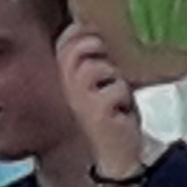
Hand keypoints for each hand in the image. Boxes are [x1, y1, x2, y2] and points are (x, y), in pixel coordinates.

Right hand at [59, 26, 144, 177]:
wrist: (116, 155)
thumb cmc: (113, 117)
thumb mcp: (104, 82)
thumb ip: (100, 59)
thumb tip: (106, 32)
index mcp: (68, 79)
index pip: (63, 44)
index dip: (78, 31)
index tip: (95, 34)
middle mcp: (69, 90)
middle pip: (72, 51)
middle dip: (93, 44)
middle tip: (106, 57)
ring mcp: (81, 102)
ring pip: (93, 68)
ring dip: (111, 73)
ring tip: (116, 88)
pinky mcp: (97, 113)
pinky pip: (114, 88)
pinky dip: (123, 95)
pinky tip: (122, 109)